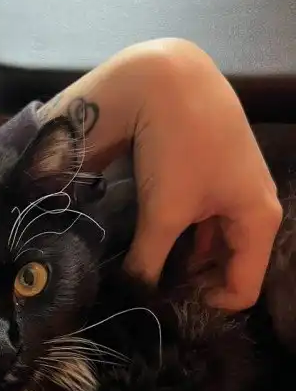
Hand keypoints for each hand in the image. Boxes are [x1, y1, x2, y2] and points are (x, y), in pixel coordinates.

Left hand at [41, 40, 282, 310]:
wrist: (168, 79)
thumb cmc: (178, 147)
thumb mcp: (164, 211)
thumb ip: (149, 261)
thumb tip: (133, 296)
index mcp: (258, 220)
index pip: (243, 289)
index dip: (207, 307)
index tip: (168, 311)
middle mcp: (251, 209)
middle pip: (228, 269)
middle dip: (193, 287)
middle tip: (152, 299)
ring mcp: (229, 193)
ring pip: (208, 246)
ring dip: (180, 263)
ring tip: (145, 276)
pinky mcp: (206, 179)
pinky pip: (197, 223)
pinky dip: (176, 238)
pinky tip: (147, 247)